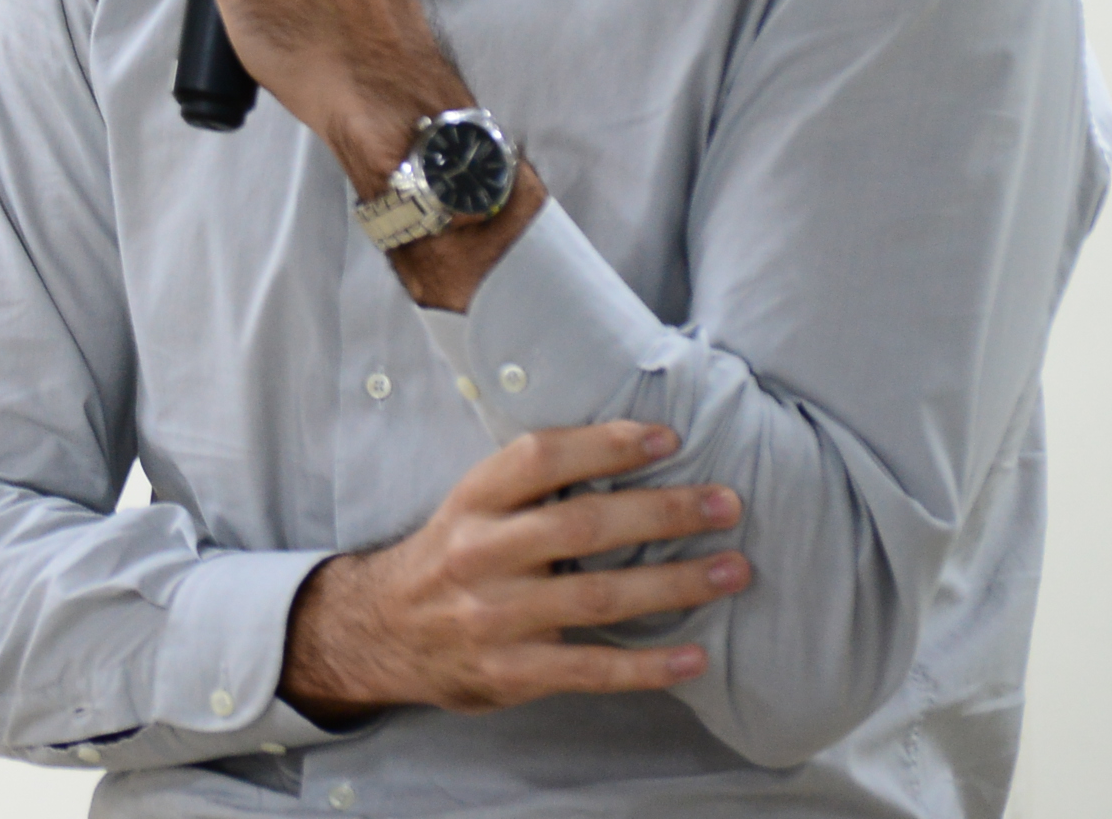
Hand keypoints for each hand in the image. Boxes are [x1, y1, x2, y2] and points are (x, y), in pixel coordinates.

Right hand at [281, 421, 748, 722]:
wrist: (379, 630)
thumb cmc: (447, 558)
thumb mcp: (470, 508)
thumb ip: (530, 489)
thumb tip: (628, 449)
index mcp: (472, 501)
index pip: (540, 458)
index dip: (605, 444)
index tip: (668, 438)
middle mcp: (480, 554)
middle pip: (581, 526)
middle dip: (663, 511)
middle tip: (727, 503)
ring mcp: (493, 616)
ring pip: (597, 596)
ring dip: (674, 583)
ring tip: (732, 570)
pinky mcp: (509, 672)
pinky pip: (590, 669)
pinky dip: (647, 665)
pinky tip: (694, 657)